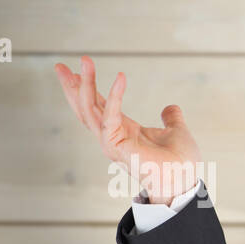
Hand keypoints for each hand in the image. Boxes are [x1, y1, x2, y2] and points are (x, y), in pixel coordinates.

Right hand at [54, 55, 202, 203]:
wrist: (184, 181)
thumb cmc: (180, 163)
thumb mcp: (176, 132)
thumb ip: (171, 119)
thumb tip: (171, 108)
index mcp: (123, 131)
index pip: (99, 106)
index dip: (88, 88)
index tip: (80, 69)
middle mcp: (113, 136)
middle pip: (85, 108)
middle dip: (73, 86)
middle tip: (60, 66)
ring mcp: (112, 142)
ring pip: (90, 109)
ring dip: (85, 84)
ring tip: (85, 62)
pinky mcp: (116, 146)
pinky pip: (111, 116)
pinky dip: (115, 96)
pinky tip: (121, 77)